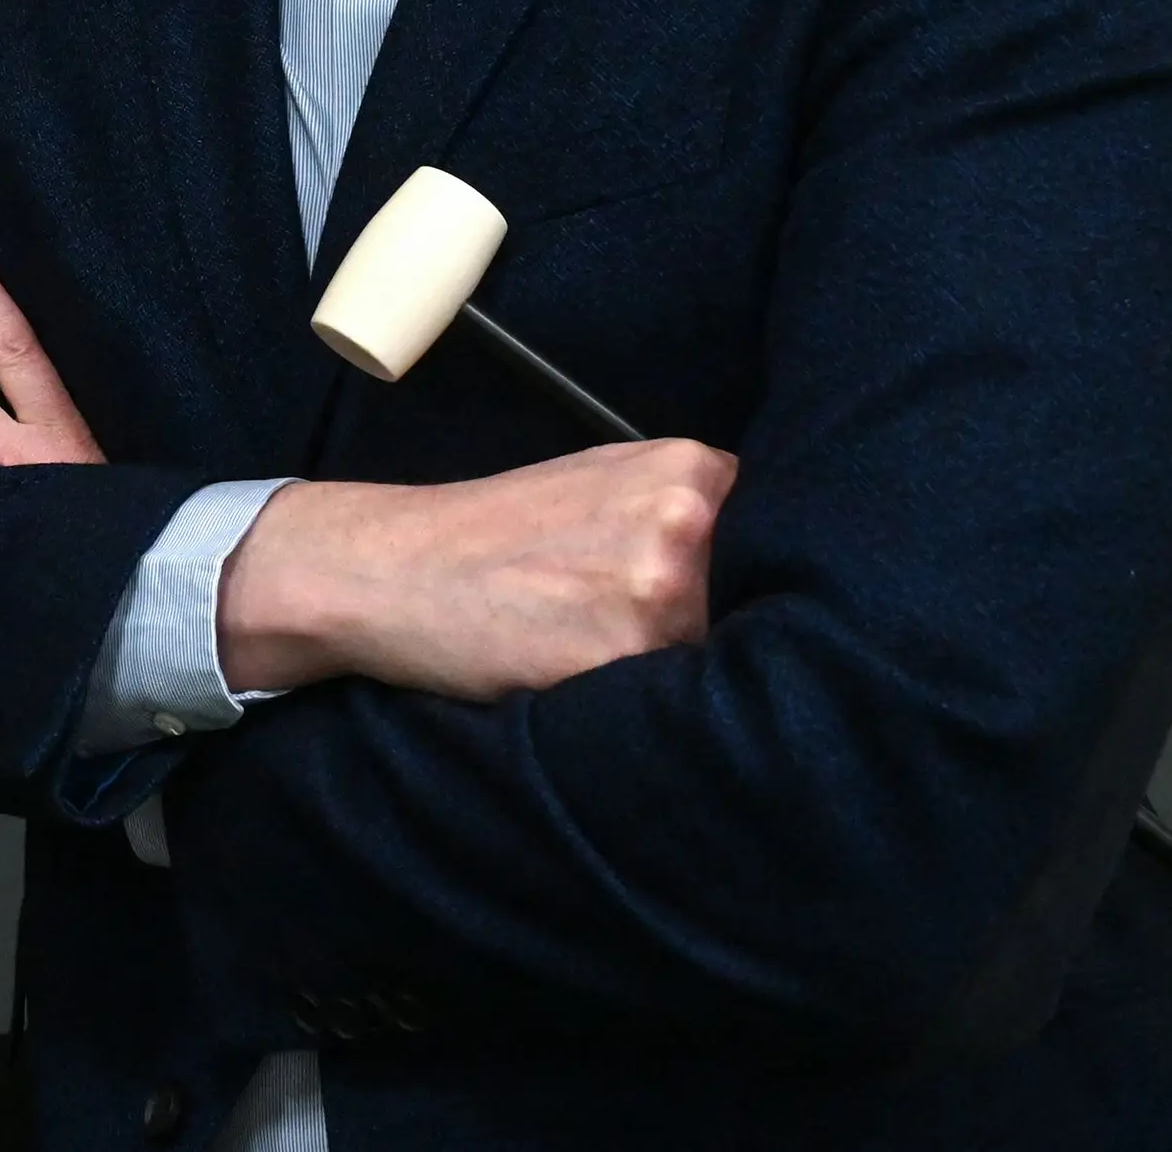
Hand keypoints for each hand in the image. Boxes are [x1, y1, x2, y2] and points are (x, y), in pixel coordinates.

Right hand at [218, 441, 736, 700]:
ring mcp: (658, 588)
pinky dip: (641, 702)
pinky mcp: (622, 655)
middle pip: (762, 606)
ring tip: (601, 653)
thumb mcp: (601, 482)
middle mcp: (684, 520)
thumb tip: (774, 563)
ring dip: (681, 671)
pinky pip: (671, 701)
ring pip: (721, 658)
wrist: (390, 568)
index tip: (734, 606)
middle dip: (721, 630)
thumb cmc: (492, 532)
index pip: (781, 543)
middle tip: (640, 634)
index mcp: (687, 470)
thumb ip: (685, 508)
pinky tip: (583, 677)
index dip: (759, 583)